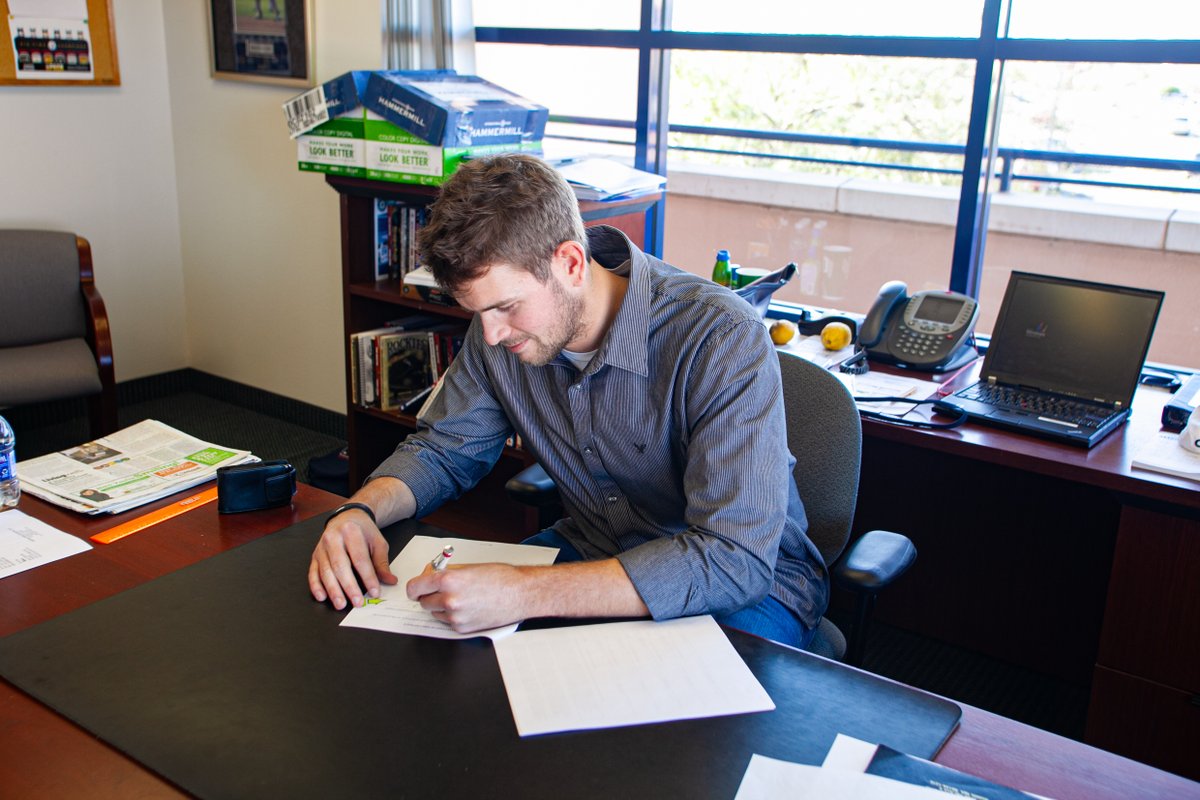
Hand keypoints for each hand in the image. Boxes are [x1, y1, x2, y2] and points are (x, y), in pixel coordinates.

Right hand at [308, 509, 396, 609]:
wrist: (347, 518)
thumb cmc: (363, 531)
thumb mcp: (377, 542)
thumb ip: (382, 563)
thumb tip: (389, 581)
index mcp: (351, 531)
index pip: (360, 558)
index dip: (368, 577)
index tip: (374, 592)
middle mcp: (333, 538)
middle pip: (340, 566)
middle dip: (349, 586)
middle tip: (357, 602)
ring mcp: (321, 547)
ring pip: (325, 571)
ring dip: (333, 590)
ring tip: (341, 604)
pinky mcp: (314, 556)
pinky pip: (313, 572)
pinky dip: (316, 586)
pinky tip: (322, 596)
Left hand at [406, 563, 527, 632]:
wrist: (520, 594)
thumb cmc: (501, 578)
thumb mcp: (469, 567)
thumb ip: (445, 572)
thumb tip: (430, 575)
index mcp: (448, 580)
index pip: (415, 587)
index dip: (415, 588)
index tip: (417, 589)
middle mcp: (449, 600)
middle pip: (423, 602)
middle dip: (430, 596)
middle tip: (442, 590)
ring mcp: (455, 616)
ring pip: (435, 613)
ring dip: (441, 607)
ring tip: (461, 598)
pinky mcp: (462, 628)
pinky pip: (448, 622)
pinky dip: (453, 616)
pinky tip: (468, 607)